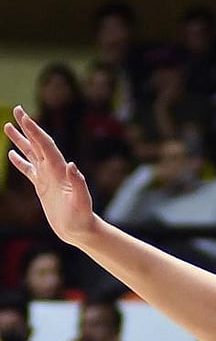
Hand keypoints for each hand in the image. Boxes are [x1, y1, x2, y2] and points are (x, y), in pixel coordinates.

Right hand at [4, 106, 97, 244]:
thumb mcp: (82, 202)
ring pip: (31, 154)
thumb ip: (79, 184)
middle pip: (38, 143)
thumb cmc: (83, 218)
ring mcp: (47, 178)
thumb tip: (72, 165)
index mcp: (60, 170)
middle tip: (18, 110)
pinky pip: (29, 170)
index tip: (24, 117)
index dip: (35, 131)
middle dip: (28, 127)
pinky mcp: (42, 188)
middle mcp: (54, 170)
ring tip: (8, 126)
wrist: (81, 231)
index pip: (46, 146)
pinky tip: (11, 154)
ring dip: (21, 140)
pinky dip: (20, 161)